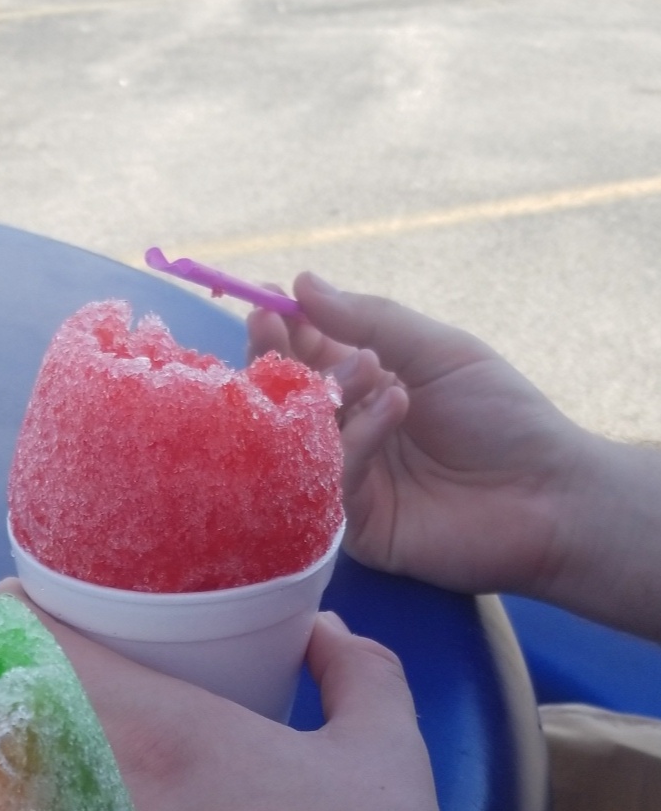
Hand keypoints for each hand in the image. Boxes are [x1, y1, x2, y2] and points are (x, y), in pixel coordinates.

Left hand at [0, 581, 467, 810]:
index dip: (21, 616)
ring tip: (19, 743)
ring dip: (1, 764)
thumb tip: (325, 631)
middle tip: (22, 668)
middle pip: (5, 717)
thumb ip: (359, 670)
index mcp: (165, 733)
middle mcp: (104, 798)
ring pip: (2, 797)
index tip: (20, 606)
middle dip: (3, 685)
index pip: (47, 648)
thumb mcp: (386, 754)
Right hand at [249, 273, 597, 600]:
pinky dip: (357, 439)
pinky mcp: (356, 528)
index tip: (264, 302)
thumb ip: (371, 319)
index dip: (283, 331)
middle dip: (279, 360)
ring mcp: (351, 482)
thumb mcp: (439, 351)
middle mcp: (353, 433)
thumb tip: (303, 282)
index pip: (309, 358)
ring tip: (368, 369)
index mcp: (371, 388)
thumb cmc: (502, 416)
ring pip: (302, 440)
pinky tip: (391, 410)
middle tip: (268, 328)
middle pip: (291, 401)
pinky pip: (331, 481)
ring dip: (328, 394)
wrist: (546, 493)